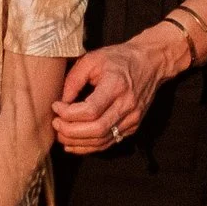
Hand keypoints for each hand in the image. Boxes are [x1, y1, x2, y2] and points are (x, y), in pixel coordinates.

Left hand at [52, 33, 172, 154]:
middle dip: (70, 131)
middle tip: (55, 124)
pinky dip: (89, 146)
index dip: (68, 113)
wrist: (151, 62)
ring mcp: (132, 118)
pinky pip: (109, 142)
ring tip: (61, 134)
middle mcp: (127, 105)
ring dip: (77, 142)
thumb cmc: (120, 58)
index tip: (56, 105)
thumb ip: (74, 79)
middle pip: (95, 130)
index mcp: (117, 85)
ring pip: (101, 141)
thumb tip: (60, 102)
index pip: (90, 110)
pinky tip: (74, 143)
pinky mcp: (133, 126)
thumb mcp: (93, 59)